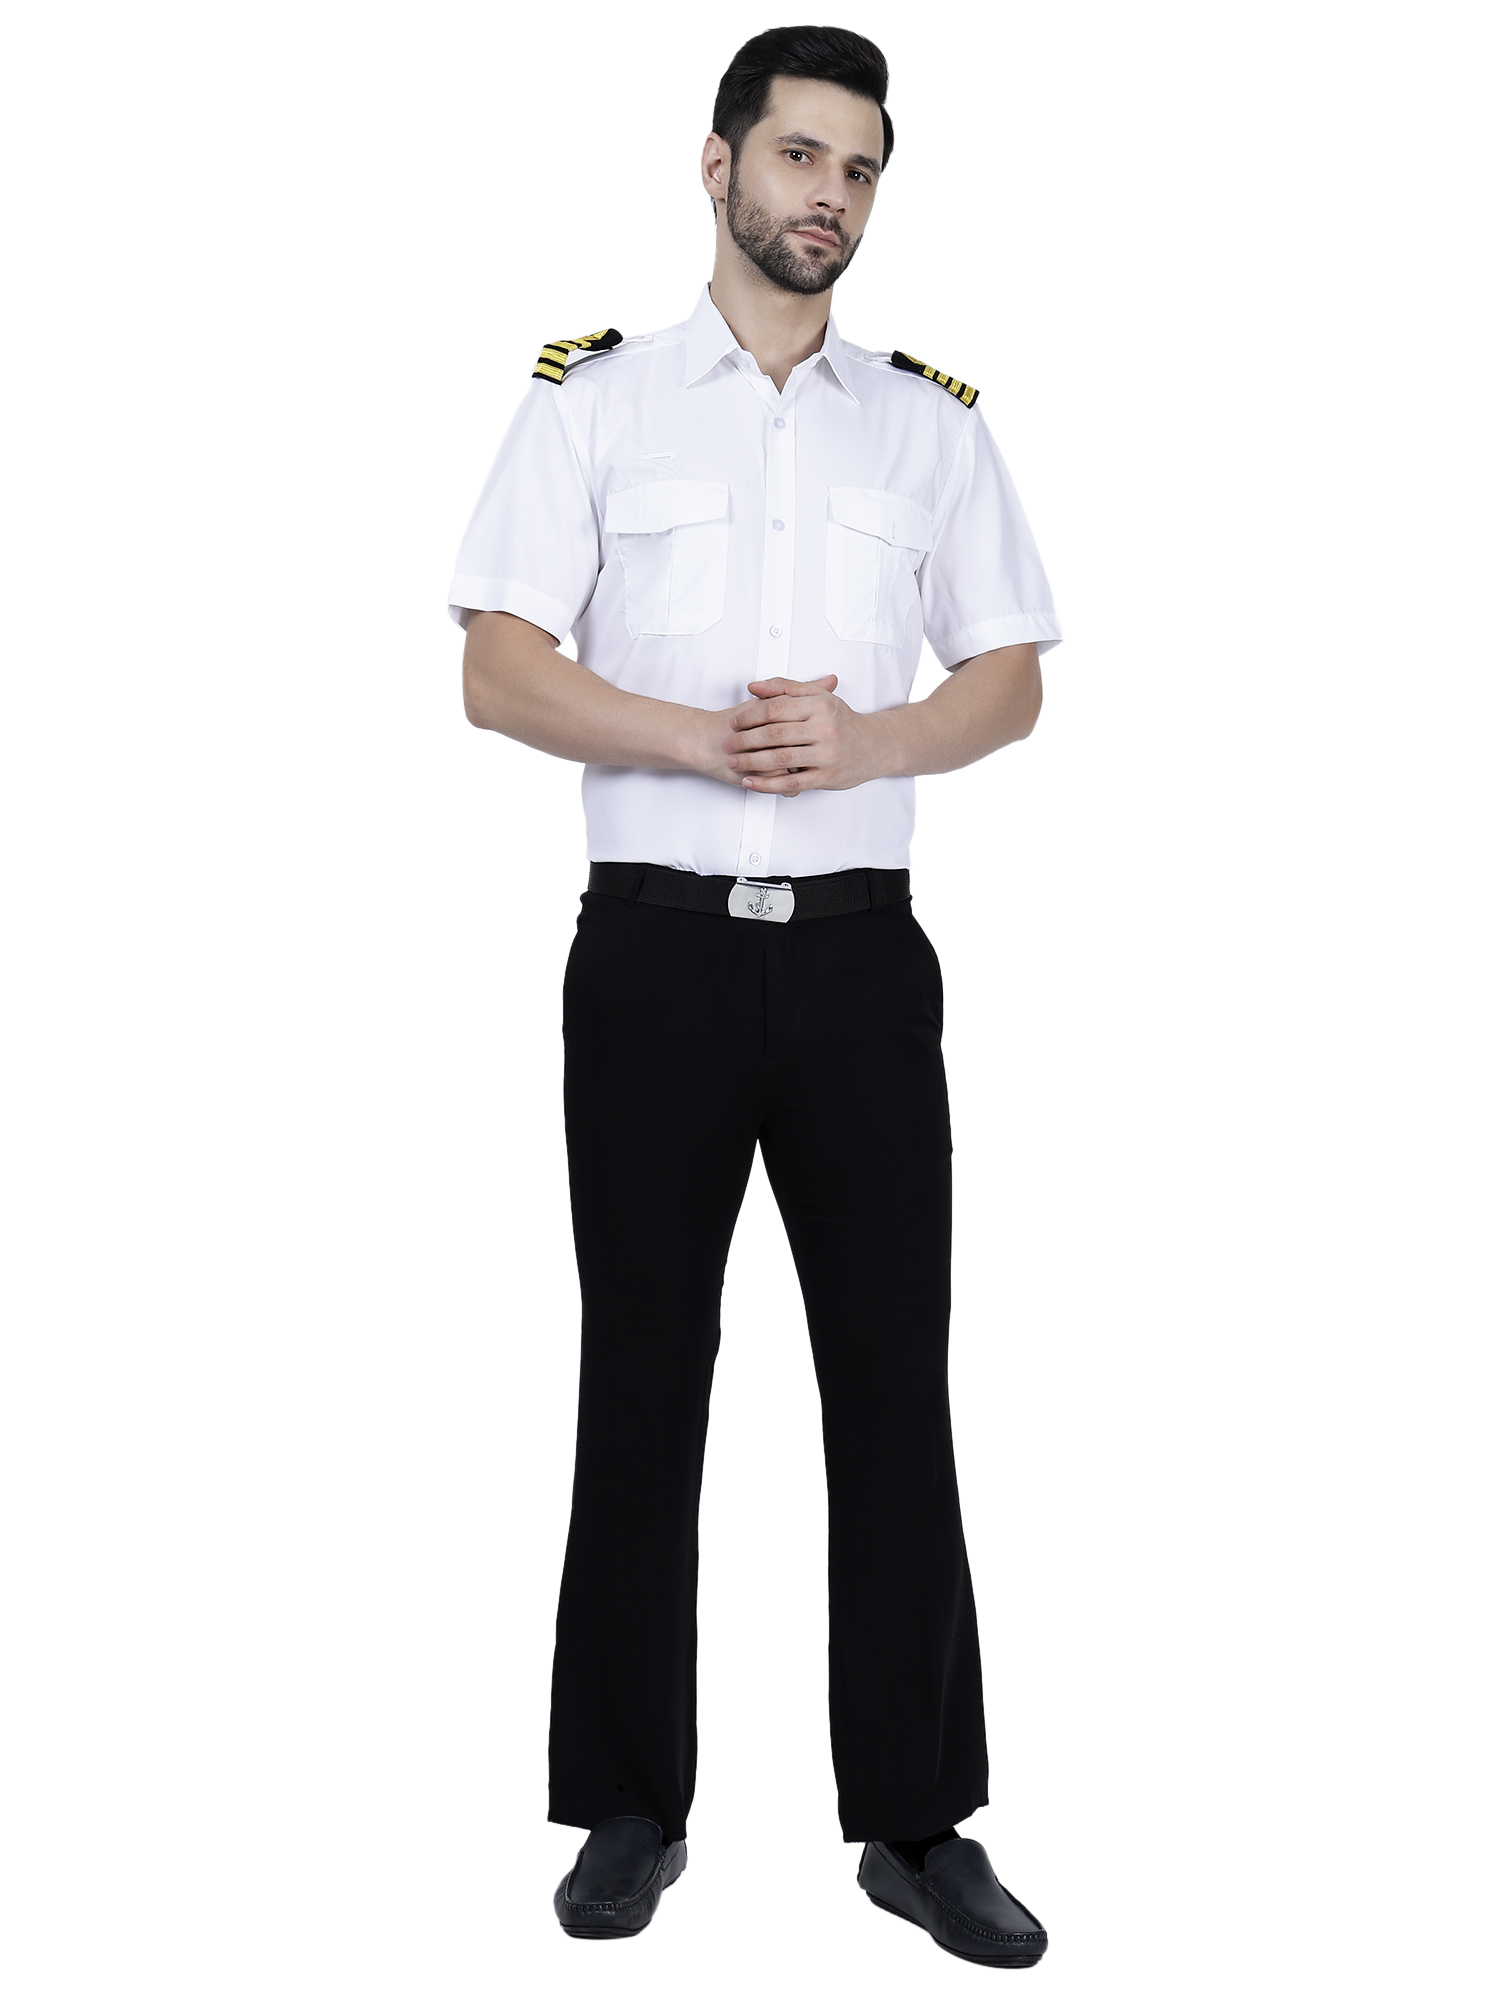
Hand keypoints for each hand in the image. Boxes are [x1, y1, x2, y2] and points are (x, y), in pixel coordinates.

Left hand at [721, 676, 888, 794]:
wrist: (876, 746)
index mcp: (819, 705)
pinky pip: (791, 782)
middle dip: (745, 739)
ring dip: (751, 762)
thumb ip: (786, 688)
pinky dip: (767, 784)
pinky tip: (750, 783)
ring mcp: (826, 754)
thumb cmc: (842, 721)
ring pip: (780, 758)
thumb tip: (754, 686)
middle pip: (774, 733)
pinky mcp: (827, 777)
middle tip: (727, 743)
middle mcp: (824, 729)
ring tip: (733, 762)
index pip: (775, 708)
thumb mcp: (819, 697)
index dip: (750, 715)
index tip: (734, 722)